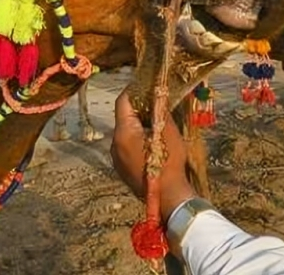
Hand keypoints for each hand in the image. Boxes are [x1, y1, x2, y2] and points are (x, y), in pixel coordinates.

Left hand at [110, 91, 196, 221]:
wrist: (168, 197)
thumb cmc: (170, 162)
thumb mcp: (169, 131)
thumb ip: (161, 110)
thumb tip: (158, 92)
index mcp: (123, 132)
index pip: (123, 102)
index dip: (134, 91)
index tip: (146, 85)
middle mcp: (114, 144)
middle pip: (123, 118)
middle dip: (139, 108)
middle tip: (156, 102)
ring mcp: (116, 158)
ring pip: (125, 133)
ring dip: (139, 125)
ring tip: (158, 123)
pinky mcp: (121, 169)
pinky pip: (126, 147)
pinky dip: (137, 139)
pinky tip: (153, 142)